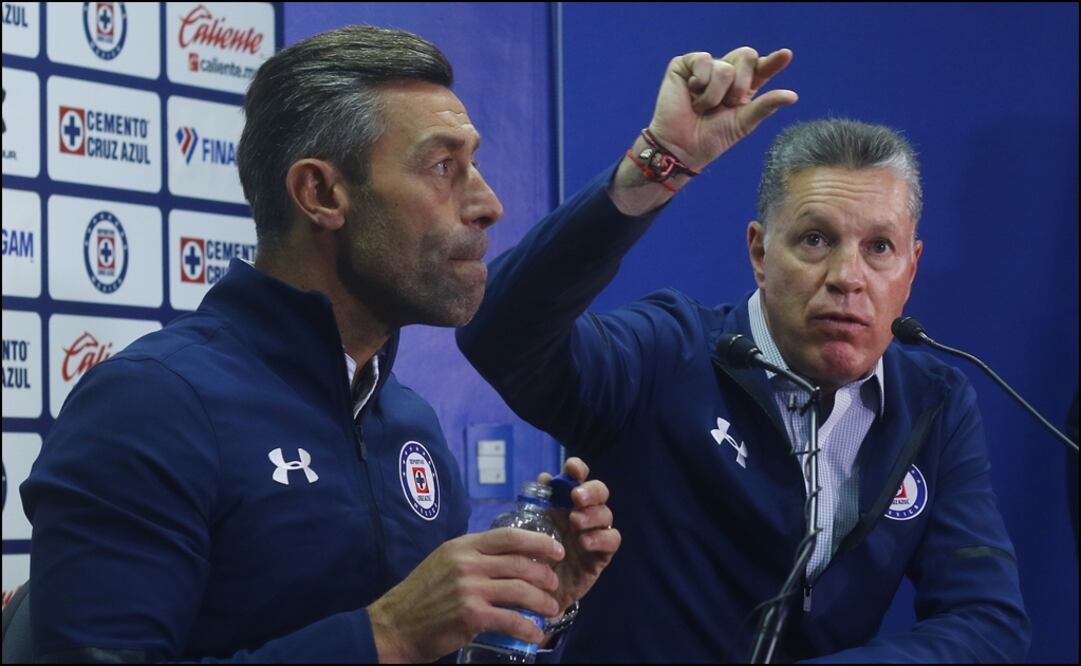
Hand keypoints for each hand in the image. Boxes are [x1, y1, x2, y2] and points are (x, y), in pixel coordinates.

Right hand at [367, 528, 564, 662]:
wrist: (394, 625)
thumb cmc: (422, 594)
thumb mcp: (444, 561)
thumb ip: (473, 556)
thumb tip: (508, 555)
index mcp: (463, 546)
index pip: (509, 536)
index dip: (538, 542)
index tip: (556, 550)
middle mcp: (468, 563)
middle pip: (520, 564)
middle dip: (545, 575)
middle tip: (555, 584)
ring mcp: (470, 589)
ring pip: (521, 591)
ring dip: (543, 601)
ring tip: (552, 608)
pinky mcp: (471, 616)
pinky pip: (511, 620)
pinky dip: (528, 628)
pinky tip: (536, 633)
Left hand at [539, 457, 620, 614]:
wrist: (539, 592)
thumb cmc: (535, 554)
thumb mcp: (530, 529)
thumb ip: (536, 505)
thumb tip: (543, 478)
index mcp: (566, 503)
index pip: (578, 478)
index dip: (578, 469)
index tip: (572, 468)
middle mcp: (584, 513)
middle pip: (600, 492)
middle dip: (590, 491)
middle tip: (576, 497)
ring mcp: (595, 533)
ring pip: (606, 514)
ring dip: (592, 515)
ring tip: (576, 522)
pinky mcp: (601, 555)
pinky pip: (612, 540)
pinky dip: (600, 538)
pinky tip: (585, 542)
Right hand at [649, 47, 797, 170]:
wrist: (681, 148)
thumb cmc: (711, 138)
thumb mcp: (743, 123)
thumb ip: (766, 106)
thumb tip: (793, 95)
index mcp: (742, 86)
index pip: (761, 68)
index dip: (773, 62)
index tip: (786, 55)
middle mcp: (725, 73)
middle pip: (747, 56)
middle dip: (740, 84)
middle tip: (725, 105)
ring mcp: (704, 68)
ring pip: (724, 66)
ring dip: (715, 94)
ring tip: (702, 107)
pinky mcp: (684, 65)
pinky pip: (703, 60)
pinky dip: (700, 82)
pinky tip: (690, 94)